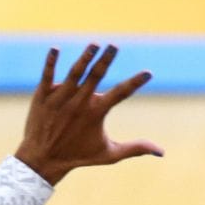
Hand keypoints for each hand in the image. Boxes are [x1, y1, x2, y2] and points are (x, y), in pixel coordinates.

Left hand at [14, 44, 162, 184]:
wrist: (43, 160)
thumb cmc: (78, 155)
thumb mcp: (110, 154)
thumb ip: (135, 149)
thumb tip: (161, 152)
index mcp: (96, 113)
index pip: (120, 94)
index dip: (135, 83)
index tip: (148, 72)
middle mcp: (79, 104)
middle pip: (95, 76)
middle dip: (105, 59)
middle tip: (114, 45)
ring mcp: (59, 98)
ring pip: (74, 73)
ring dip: (84, 58)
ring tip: (95, 44)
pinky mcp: (42, 96)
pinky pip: (47, 76)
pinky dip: (50, 63)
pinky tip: (55, 49)